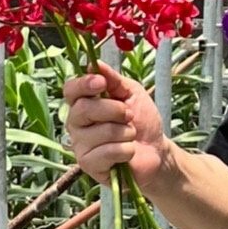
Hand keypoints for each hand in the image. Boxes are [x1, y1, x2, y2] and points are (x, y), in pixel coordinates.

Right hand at [63, 60, 166, 187]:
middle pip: (83, 109)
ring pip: (101, 131)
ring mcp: (80, 146)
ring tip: (130, 136)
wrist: (157, 151)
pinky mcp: (88, 165)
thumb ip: (114, 79)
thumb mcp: (132, 93)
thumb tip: (95, 63)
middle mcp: (76, 124)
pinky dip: (126, 150)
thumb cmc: (142, 121)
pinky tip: (127, 153)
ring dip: (125, 132)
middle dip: (114, 110)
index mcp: (84, 103)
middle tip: (130, 115)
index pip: (70, 90)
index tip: (101, 83)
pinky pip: (107, 152)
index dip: (83, 85)